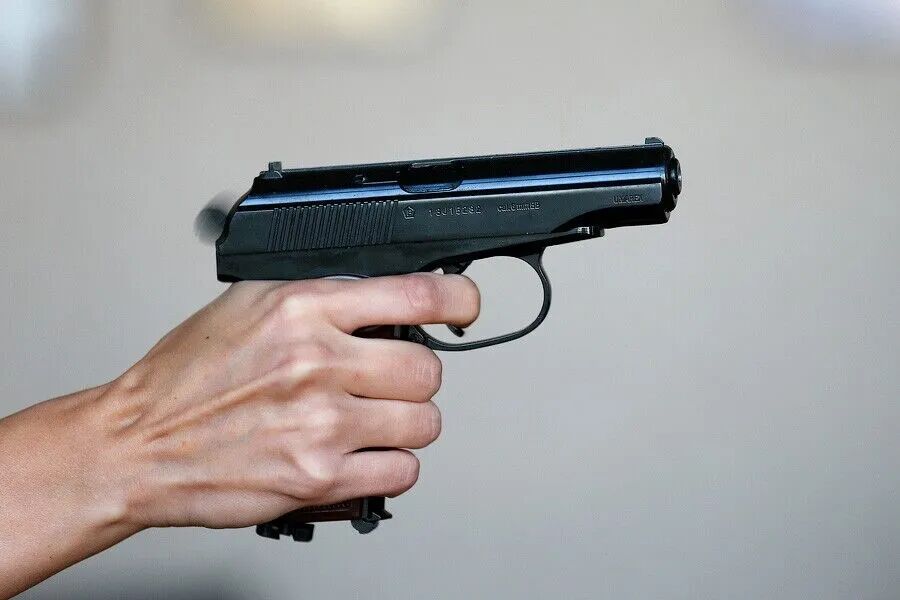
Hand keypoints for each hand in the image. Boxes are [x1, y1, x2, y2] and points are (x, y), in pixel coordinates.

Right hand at [97, 274, 479, 528]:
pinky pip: (402, 471)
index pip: (416, 295)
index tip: (463, 306)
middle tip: (389, 381)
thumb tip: (383, 297)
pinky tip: (363, 454)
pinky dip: (390, 465)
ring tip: (371, 420)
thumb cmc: (185, 377)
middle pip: (428, 369)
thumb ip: (321, 297)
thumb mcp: (249, 305)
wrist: (139, 443)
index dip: (457, 300)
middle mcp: (316, 362)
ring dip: (405, 423)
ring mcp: (321, 423)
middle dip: (415, 376)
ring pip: (425, 422)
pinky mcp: (318, 477)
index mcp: (302, 308)